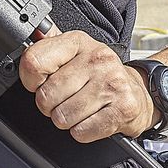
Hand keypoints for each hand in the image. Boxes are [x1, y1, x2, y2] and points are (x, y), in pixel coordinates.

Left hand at [18, 28, 156, 142]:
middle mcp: (97, 59)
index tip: (41, 83)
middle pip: (46, 96)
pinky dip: (83, 131)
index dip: (30, 81)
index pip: (34, 62)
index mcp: (78, 42)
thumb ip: (49, 48)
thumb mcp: (75, 54)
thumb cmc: (100, 75)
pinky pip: (82, 131)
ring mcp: (112, 84)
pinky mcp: (123, 108)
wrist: (140, 92)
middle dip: (50, 106)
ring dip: (67, 120)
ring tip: (81, 109)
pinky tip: (93, 119)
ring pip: (62, 117)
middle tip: (65, 100)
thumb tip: (28, 36)